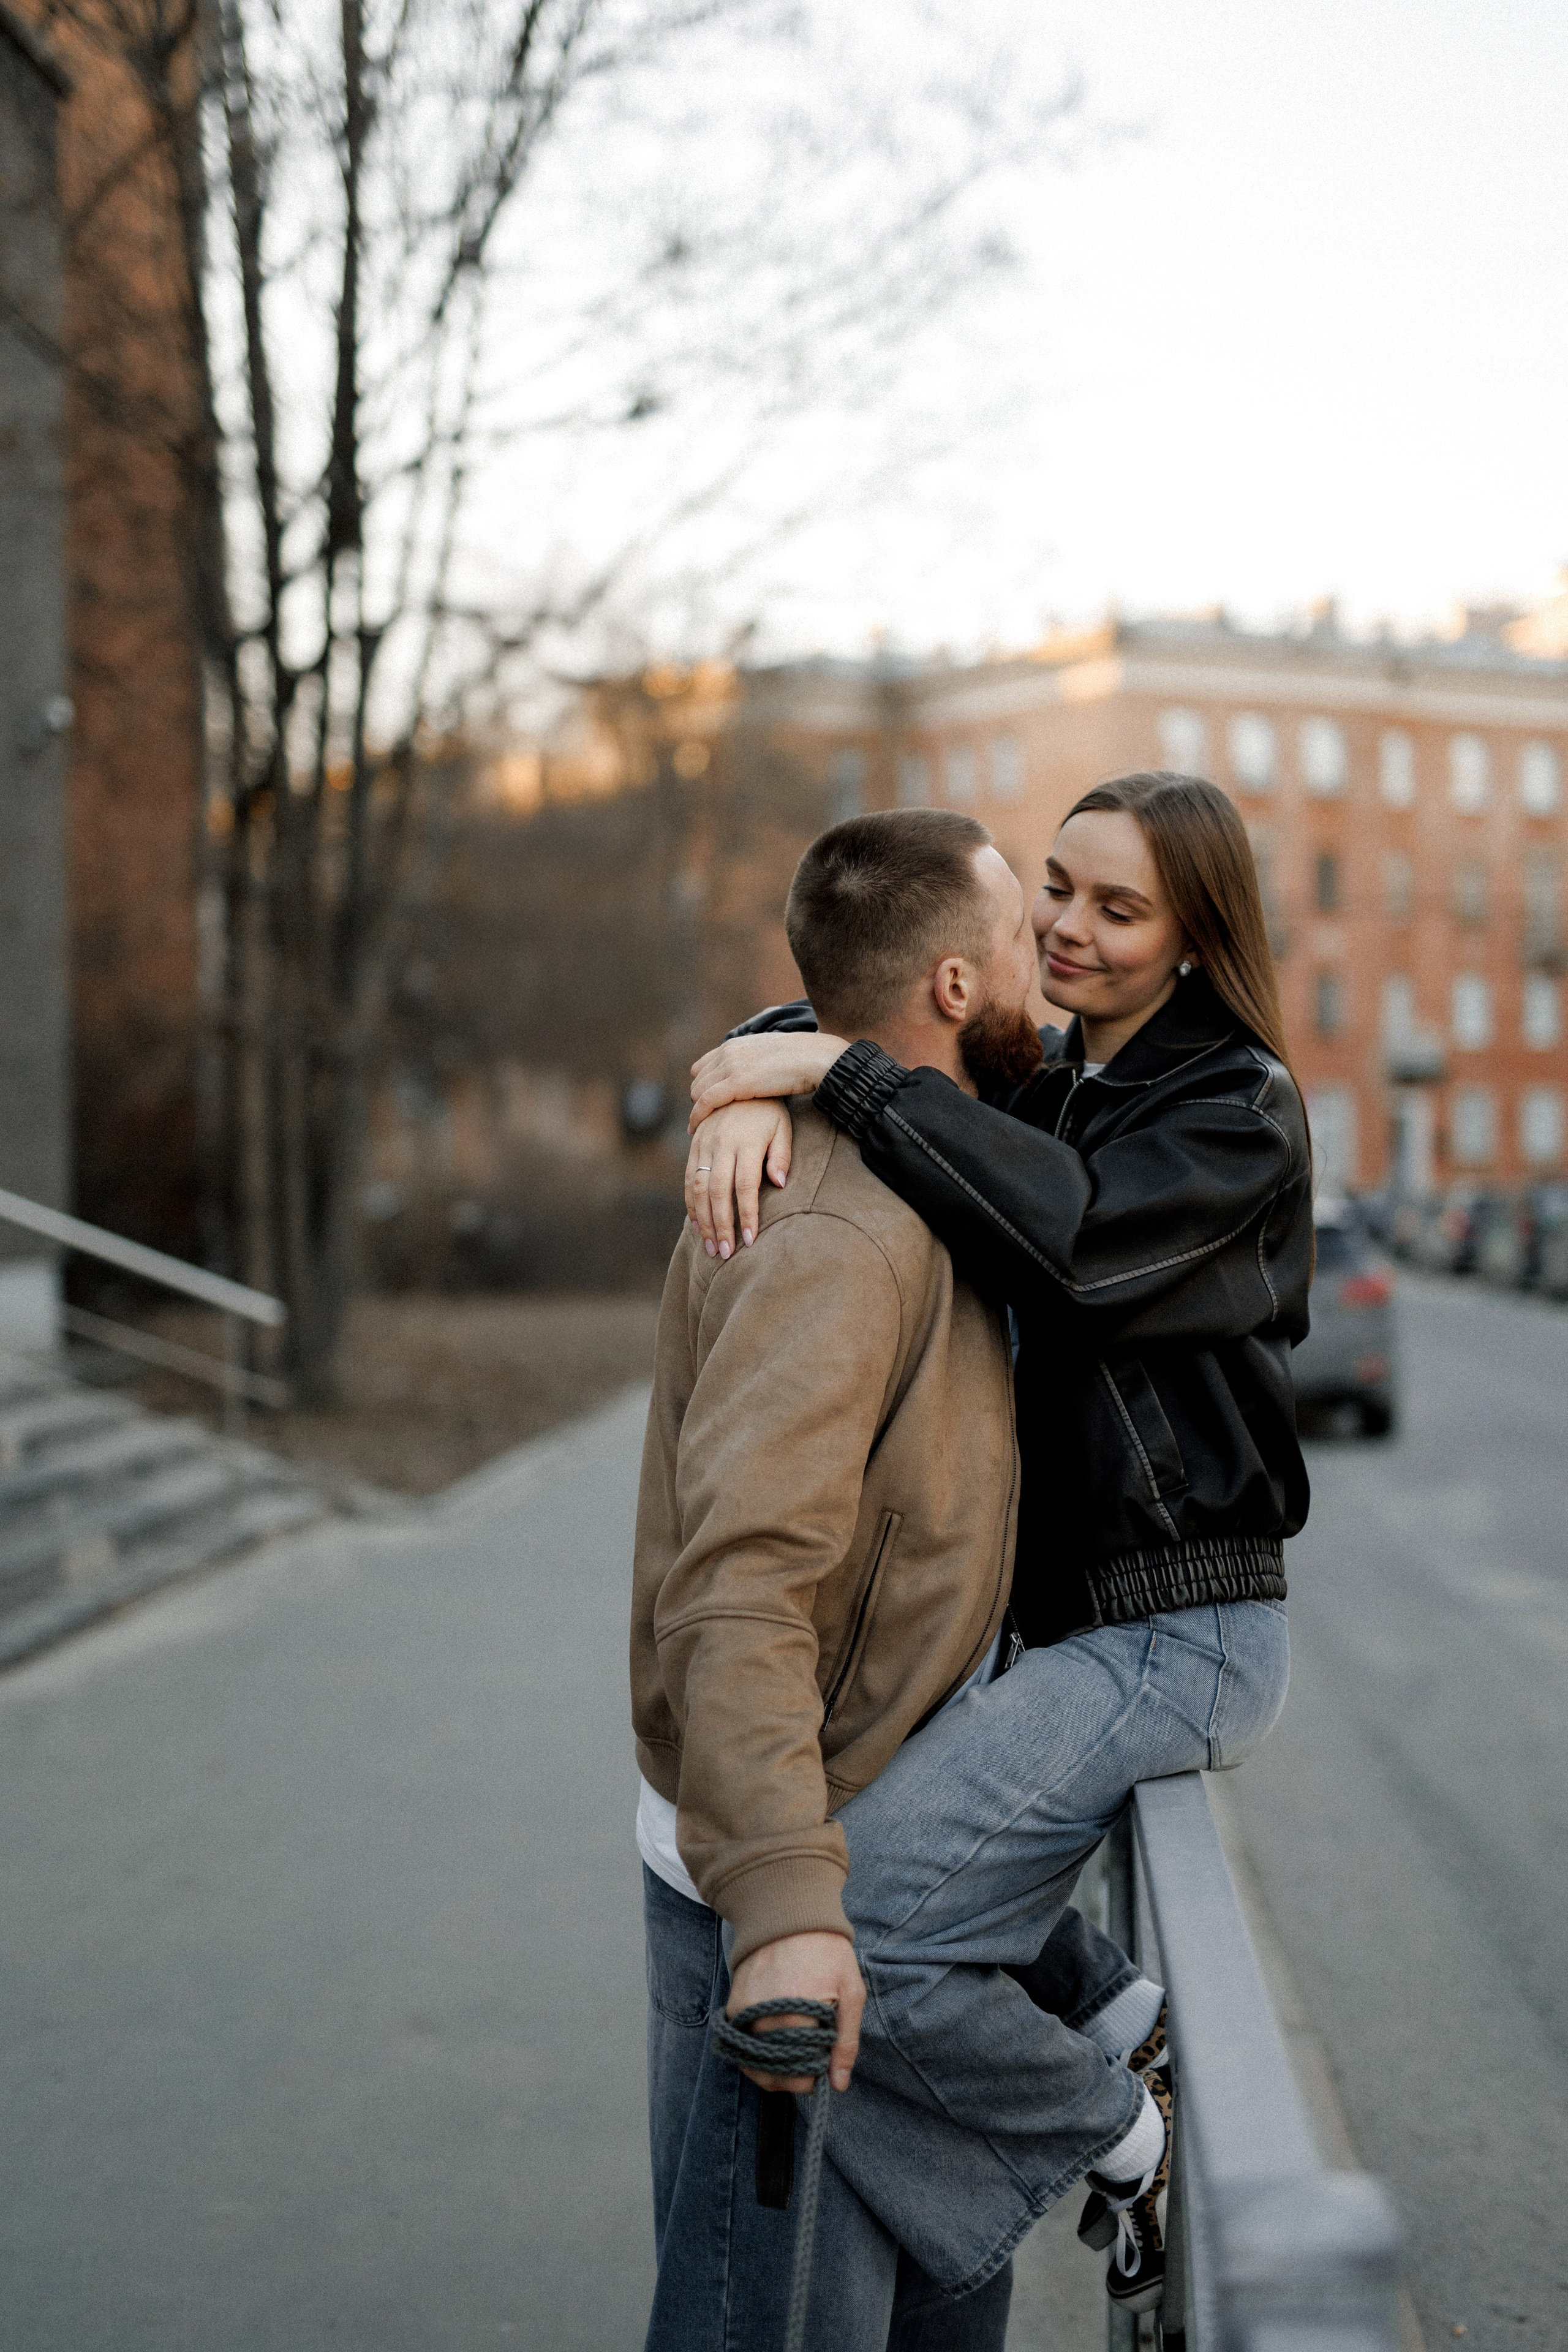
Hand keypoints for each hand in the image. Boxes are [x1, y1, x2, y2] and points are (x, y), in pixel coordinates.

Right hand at [686, 1103, 793, 1255]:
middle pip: (717, 1191)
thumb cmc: (770, 1110)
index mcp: (747, 1142)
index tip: (749, 1241)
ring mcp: (705, 1143)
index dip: (746, 1215)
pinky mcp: (694, 1143)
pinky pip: (687, 1177)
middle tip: (724, 1253)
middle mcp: (722, 1143)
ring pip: (697, 1187)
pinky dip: (690, 1203)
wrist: (743, 1079)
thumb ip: (782, 1156)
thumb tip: (779, 1185)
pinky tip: (697, 1224)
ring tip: (710, 1246)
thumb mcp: (783, 1128)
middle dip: (721, 1225)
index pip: (745, 1186)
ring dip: (702, 1220)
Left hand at [688, 1032, 848, 1126]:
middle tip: (704, 1119)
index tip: (707, 1103)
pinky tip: (695, 1128)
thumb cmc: (801, 1061)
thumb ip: (753, 1064)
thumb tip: (751, 1075)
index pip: (703, 1066)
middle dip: (698, 1099)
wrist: (815, 1059)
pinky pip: (705, 1101)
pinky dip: (697, 1115)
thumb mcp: (769, 1057)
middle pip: (697, 1079)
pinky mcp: (736, 1082)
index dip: (704, 1085)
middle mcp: (728, 1052)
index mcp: (735, 1044)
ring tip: (700, 1127)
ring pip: (697, 1091)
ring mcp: (730, 1066)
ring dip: (697, 1109)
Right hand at [727, 1931, 863, 2094]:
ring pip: (753, 2065)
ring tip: (791, 2060)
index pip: (801, 2069)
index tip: (824, 2063)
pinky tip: (773, 2047)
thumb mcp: (851, 1991)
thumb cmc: (827, 1951)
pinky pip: (741, 2045)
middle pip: (774, 2072)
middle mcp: (763, 2015)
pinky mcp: (734, 2005)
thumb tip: (838, 2084)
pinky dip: (755, 2055)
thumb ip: (846, 2040)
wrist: (790, 1913)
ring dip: (772, 2071)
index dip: (815, 2074)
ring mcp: (744, 2011)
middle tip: (809, 2062)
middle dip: (794, 2075)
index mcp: (795, 2013)